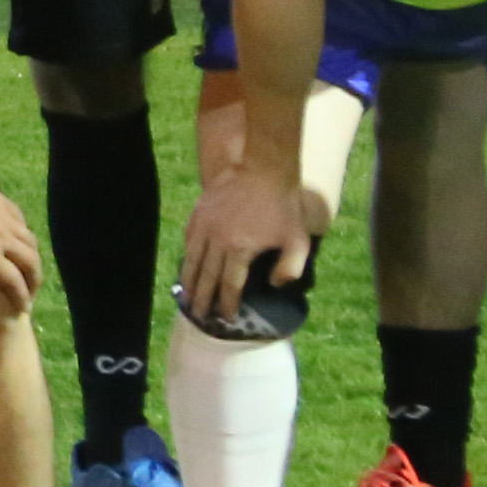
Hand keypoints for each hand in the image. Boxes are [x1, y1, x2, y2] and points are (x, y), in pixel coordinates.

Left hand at [0, 168, 44, 321]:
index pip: (13, 281)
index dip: (21, 298)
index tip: (24, 309)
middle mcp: (1, 235)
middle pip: (31, 261)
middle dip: (35, 281)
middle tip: (31, 292)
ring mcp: (2, 215)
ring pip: (30, 240)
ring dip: (33, 258)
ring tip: (28, 269)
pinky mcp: (0, 200)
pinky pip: (21, 221)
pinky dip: (24, 235)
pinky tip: (18, 241)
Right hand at [173, 159, 315, 333]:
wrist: (265, 168)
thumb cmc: (284, 207)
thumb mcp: (298, 241)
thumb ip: (290, 269)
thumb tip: (273, 285)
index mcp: (239, 250)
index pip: (229, 286)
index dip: (227, 305)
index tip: (227, 318)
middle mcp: (217, 240)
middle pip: (206, 278)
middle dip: (203, 300)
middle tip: (201, 315)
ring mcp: (205, 225)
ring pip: (192, 261)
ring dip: (189, 282)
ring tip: (188, 298)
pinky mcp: (199, 213)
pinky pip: (189, 240)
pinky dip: (187, 257)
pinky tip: (188, 266)